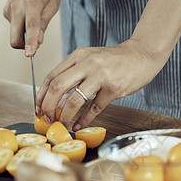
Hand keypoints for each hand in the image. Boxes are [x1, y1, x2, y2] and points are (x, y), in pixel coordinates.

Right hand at [3, 0, 60, 56]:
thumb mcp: (53, 5)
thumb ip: (44, 24)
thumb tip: (38, 41)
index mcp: (31, 3)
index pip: (31, 27)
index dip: (30, 42)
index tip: (29, 54)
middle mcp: (16, 7)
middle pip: (15, 38)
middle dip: (25, 45)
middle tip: (37, 41)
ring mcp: (8, 9)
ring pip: (15, 35)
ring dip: (25, 35)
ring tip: (34, 21)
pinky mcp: (5, 11)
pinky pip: (14, 28)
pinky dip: (21, 28)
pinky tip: (27, 17)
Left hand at [35, 39, 163, 130]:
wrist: (141, 56)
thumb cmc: (115, 60)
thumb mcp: (91, 58)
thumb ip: (75, 72)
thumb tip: (56, 97)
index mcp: (79, 55)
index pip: (52, 76)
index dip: (42, 95)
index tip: (38, 107)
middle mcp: (88, 64)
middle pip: (58, 87)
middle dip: (48, 106)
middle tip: (47, 118)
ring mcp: (101, 76)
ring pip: (75, 100)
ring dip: (65, 116)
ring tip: (62, 124)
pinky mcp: (114, 89)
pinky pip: (94, 108)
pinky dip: (84, 119)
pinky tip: (79, 125)